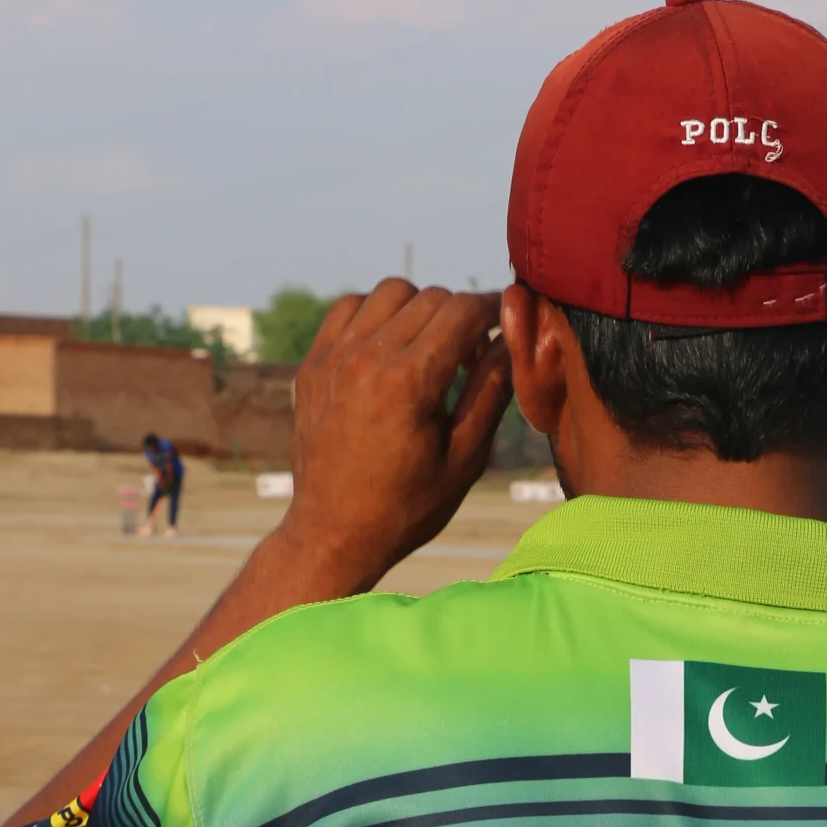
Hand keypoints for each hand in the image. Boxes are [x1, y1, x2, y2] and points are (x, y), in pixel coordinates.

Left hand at [280, 280, 511, 598]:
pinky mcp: (315, 363)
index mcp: (411, 381)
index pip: (464, 311)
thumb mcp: (464, 460)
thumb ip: (491, 393)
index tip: (506, 319)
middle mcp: (369, 357)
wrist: (333, 533)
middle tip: (471, 353)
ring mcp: (336, 356)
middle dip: (461, 316)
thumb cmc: (406, 507)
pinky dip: (376, 314)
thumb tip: (511, 341)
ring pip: (391, 293)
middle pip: (432, 298)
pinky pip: (350, 307)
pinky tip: (390, 348)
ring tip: (429, 349)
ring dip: (419, 309)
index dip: (495, 309)